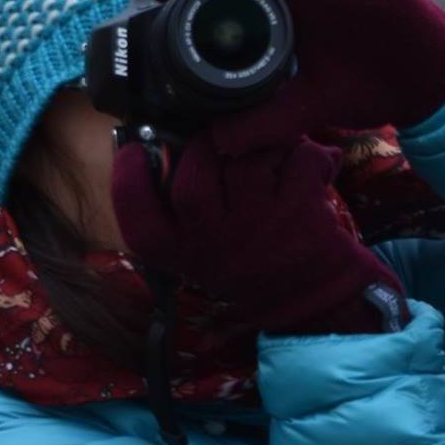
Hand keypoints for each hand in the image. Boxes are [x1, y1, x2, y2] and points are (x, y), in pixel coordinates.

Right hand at [110, 128, 408, 335]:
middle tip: (228, 139)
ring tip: (278, 150)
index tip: (133, 149)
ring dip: (267, 143)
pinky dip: (312, 154)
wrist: (314, 304)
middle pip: (195, 175)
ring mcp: (258, 229)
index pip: (138, 219)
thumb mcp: (205, 253)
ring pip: (249, 159)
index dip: (128, 178)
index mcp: (182, 253)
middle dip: (208, 144)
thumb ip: (182, 212)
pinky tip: (315, 165)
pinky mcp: (302, 217)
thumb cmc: (253, 265)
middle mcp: (215, 244)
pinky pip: (300, 161)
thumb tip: (168, 143)